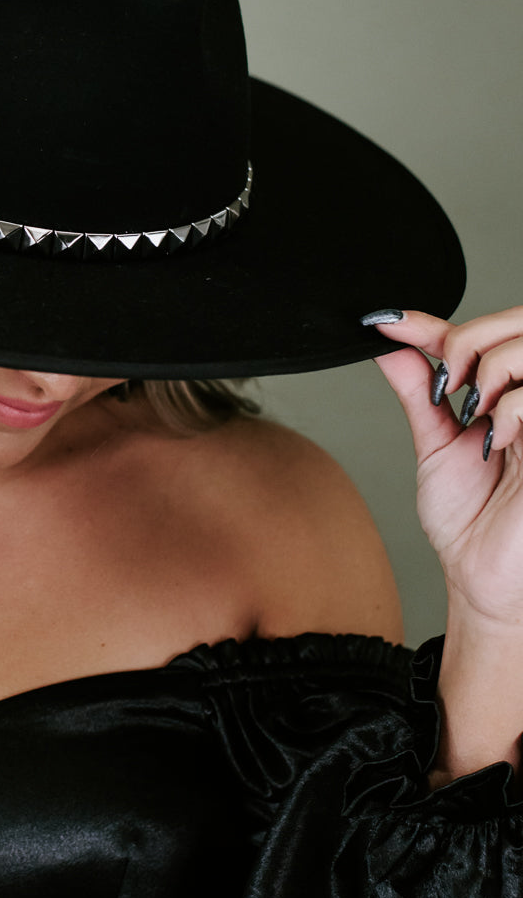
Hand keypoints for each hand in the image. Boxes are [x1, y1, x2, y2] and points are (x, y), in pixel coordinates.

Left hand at [363, 307, 522, 631]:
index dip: (431, 321)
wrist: (481, 576)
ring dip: (492, 368)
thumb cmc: (469, 520)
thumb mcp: (435, 443)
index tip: (387, 323)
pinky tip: (497, 438)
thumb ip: (418, 389)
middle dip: (470, 338)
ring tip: (472, 409)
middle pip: (517, 322)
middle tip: (446, 380)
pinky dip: (513, 406)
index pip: (480, 331)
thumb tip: (389, 343)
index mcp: (506, 392)